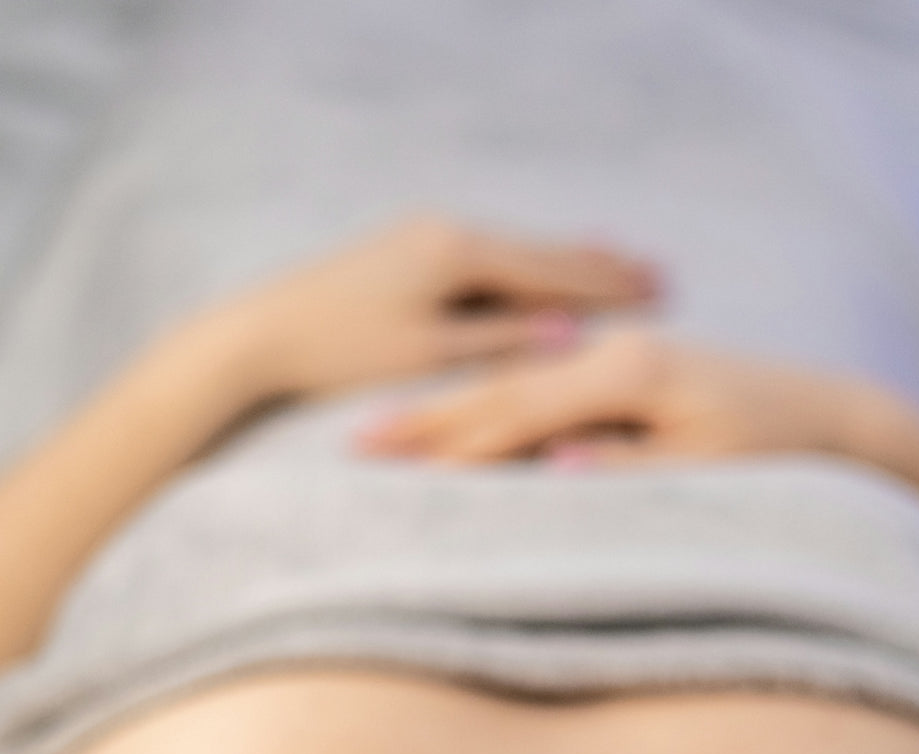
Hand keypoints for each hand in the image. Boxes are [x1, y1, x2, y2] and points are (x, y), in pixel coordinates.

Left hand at [232, 220, 658, 400]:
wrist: (257, 333)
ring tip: (615, 263)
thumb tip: (566, 334)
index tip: (659, 293)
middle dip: (599, 266)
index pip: (550, 271)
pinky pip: (484, 257)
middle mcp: (445, 232)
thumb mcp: (428, 356)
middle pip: (538, 251)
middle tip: (658, 272)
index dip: (608, 286)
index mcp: (457, 254)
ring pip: (513, 252)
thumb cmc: (340, 352)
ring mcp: (422, 237)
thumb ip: (499, 342)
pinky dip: (523, 266)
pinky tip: (538, 268)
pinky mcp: (405, 252)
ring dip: (565, 262)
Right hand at [361, 327, 889, 465]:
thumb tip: (552, 465)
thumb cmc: (771, 455)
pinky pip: (543, 385)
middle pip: (504, 390)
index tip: (397, 471)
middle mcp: (617, 352)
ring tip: (388, 428)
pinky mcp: (627, 363)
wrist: (826, 414)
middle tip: (360, 443)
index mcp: (630, 376)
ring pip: (517, 382)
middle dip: (430, 420)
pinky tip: (460, 416)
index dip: (456, 446)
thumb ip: (626, 469)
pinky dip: (494, 403)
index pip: (521, 414)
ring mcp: (620, 351)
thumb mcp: (703, 471)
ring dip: (450, 408)